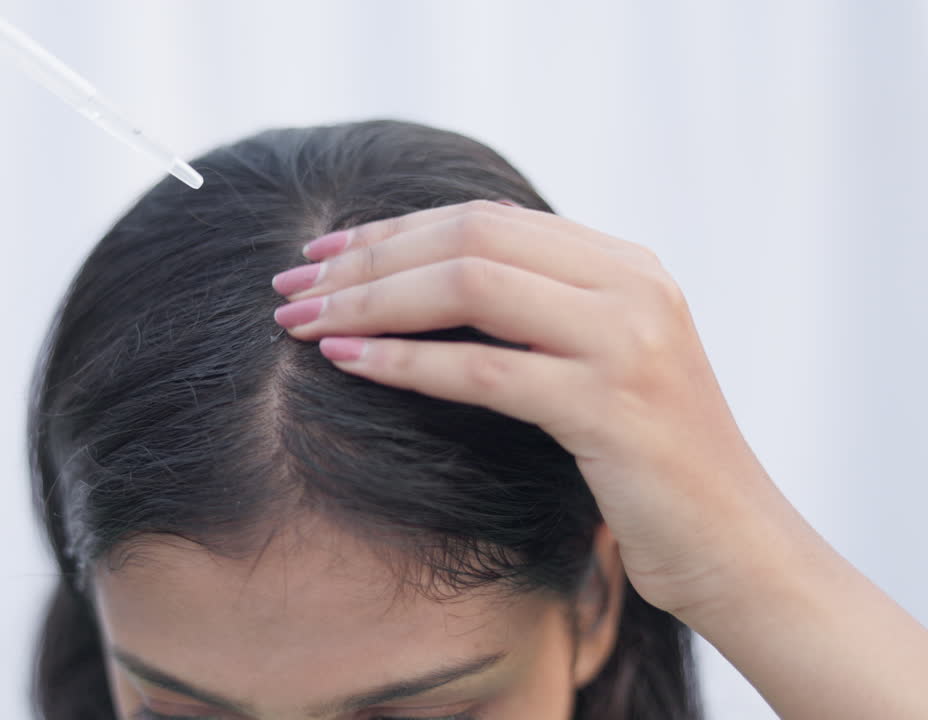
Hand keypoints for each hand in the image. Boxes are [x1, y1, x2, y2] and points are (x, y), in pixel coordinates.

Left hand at [271, 200, 795, 619]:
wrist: (739, 548)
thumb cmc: (650, 468)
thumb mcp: (601, 367)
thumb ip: (540, 315)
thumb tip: (422, 288)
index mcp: (627, 265)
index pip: (487, 218)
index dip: (393, 228)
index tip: (322, 250)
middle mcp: (633, 285)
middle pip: (469, 237)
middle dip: (366, 258)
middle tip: (291, 285)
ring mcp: (629, 340)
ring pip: (469, 286)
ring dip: (370, 300)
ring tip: (300, 320)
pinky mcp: (613, 406)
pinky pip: (484, 368)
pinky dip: (405, 360)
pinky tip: (345, 361)